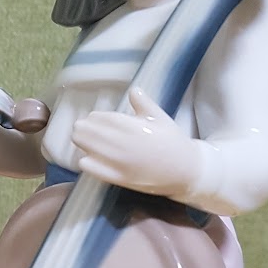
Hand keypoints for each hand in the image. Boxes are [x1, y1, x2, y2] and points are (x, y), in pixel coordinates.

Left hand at [71, 87, 202, 197]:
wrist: (186, 171)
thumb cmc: (172, 142)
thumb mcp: (161, 118)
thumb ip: (144, 103)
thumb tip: (133, 89)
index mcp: (134, 128)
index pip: (103, 119)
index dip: (94, 118)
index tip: (92, 117)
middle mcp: (123, 145)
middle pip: (89, 133)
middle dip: (84, 128)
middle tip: (81, 127)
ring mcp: (119, 163)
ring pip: (86, 148)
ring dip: (82, 142)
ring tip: (83, 139)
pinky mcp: (117, 178)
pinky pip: (91, 168)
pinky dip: (86, 161)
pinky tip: (88, 158)